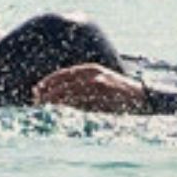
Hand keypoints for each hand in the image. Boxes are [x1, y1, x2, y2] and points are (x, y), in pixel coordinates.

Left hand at [32, 64, 150, 113]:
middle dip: (48, 89)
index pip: (64, 74)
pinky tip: (58, 107)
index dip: (49, 82)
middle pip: (64, 80)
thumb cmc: (117, 96)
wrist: (141, 98)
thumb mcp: (97, 89)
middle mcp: (93, 72)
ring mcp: (98, 81)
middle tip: (35, 98)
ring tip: (42, 104)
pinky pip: (82, 98)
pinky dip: (69, 103)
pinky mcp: (103, 92)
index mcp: (91, 69)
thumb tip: (58, 100)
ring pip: (70, 89)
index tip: (36, 90)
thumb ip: (80, 92)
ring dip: (54, 97)